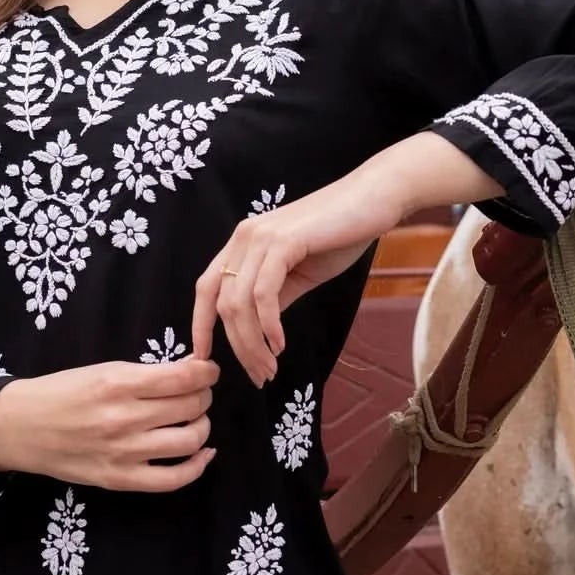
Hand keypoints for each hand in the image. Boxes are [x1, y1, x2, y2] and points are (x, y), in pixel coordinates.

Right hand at [0, 356, 218, 491]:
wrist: (19, 428)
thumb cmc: (60, 392)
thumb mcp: (101, 370)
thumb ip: (146, 374)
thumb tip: (192, 370)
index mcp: (118, 383)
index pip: (184, 378)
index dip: (206, 373)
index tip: (208, 371)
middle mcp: (124, 418)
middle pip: (191, 407)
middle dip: (203, 396)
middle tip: (197, 393)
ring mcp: (124, 453)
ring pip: (190, 440)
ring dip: (202, 426)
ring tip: (194, 419)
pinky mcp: (120, 479)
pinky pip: (173, 479)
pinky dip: (197, 466)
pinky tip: (201, 454)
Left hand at [191, 165, 406, 385]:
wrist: (375, 199)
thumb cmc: (341, 234)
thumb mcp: (299, 272)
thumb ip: (274, 296)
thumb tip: (257, 329)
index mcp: (242, 243)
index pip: (206, 289)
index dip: (199, 325)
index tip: (203, 359)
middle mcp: (243, 237)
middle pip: (222, 304)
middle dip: (237, 347)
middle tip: (258, 375)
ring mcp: (260, 237)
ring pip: (239, 303)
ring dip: (252, 344)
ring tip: (270, 366)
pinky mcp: (282, 241)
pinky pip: (264, 294)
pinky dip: (269, 325)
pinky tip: (280, 343)